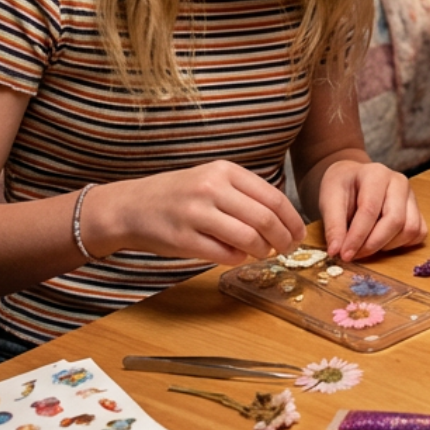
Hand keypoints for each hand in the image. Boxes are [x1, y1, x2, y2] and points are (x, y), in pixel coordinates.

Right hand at [91, 160, 305, 265]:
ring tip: (263, 253)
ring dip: (262, 251)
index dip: (292, 220)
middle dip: (283, 239)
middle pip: (265, 219)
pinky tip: (237, 256)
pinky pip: (224, 254)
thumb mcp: (211, 179)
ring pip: (248, 238)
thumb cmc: (178, 195)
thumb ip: (243, 193)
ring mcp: (196, 214)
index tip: (299, 233)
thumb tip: (282, 219)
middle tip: (286, 249)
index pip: (273, 198)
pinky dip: (237, 258)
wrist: (131, 206)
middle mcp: (211, 188)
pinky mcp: (184, 239)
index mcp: (224, 171)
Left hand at [313, 159, 427, 261]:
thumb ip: (333, 226)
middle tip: (355, 255)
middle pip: (395, 220)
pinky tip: (383, 242)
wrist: (353, 178)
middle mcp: (399, 183)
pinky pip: (418, 233)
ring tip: (367, 244)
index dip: (357, 236)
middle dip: (373, 244)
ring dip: (388, 245)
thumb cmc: (342, 187)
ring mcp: (412, 197)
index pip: (370, 209)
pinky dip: (402, 244)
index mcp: (376, 174)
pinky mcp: (418, 211)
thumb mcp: (329, 200)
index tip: (344, 255)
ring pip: (410, 229)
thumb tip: (336, 252)